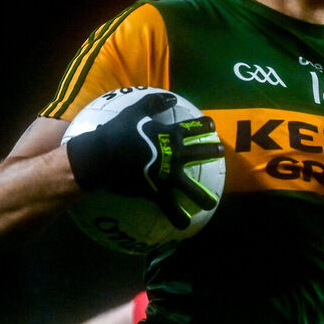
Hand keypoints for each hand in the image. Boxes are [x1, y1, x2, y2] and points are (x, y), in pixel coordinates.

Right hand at [66, 92, 223, 228]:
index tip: (212, 126)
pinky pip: (170, 208)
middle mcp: (175, 155)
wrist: (103, 156)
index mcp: (171, 135)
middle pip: (201, 153)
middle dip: (213, 151)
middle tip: (220, 151)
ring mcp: (168, 175)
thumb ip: (153, 103)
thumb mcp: (135, 111)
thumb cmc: (117, 132)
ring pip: (192, 187)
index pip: (194, 128)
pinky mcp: (158, 190)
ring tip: (213, 203)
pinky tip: (185, 225)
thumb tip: (170, 97)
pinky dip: (177, 217)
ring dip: (204, 196)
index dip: (204, 126)